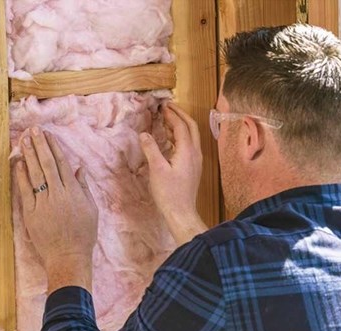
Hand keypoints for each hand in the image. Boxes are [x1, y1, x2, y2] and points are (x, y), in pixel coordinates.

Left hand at [15, 128, 97, 293]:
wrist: (68, 257)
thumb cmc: (83, 236)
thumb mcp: (91, 210)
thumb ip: (84, 188)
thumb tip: (79, 168)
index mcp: (74, 192)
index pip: (62, 163)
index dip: (54, 147)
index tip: (48, 134)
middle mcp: (58, 194)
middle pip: (47, 164)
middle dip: (40, 145)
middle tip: (33, 130)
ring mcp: (43, 204)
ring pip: (35, 174)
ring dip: (29, 155)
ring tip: (24, 140)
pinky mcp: (31, 214)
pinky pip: (25, 191)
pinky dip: (21, 176)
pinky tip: (19, 163)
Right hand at [139, 103, 207, 244]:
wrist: (181, 212)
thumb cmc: (169, 193)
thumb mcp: (157, 170)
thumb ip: (151, 150)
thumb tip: (144, 134)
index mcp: (187, 151)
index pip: (181, 126)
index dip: (172, 115)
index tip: (162, 107)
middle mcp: (195, 153)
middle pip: (191, 127)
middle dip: (180, 115)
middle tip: (168, 108)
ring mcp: (196, 161)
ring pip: (192, 136)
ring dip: (181, 125)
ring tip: (168, 120)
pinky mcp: (193, 167)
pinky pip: (189, 145)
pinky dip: (181, 136)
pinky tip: (172, 140)